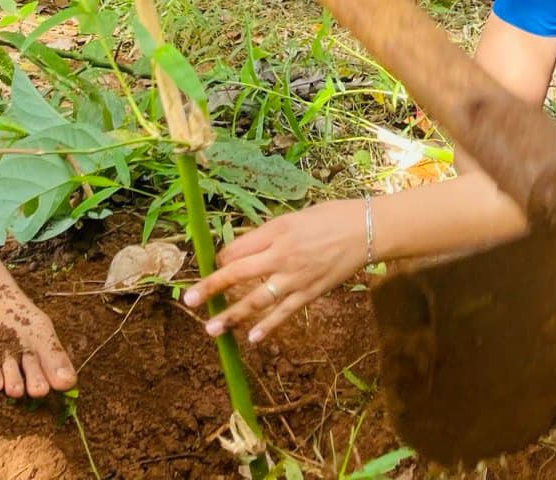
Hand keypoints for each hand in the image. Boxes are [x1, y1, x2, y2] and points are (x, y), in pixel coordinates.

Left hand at [183, 198, 365, 344]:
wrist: (367, 230)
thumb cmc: (330, 216)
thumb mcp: (293, 217)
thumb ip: (268, 235)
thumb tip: (242, 250)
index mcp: (276, 232)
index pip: (238, 249)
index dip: (220, 260)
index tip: (211, 266)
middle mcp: (282, 256)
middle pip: (239, 274)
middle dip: (211, 288)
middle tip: (189, 302)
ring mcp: (296, 278)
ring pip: (257, 300)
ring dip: (232, 316)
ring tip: (211, 329)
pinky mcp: (310, 293)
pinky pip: (284, 313)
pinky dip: (268, 327)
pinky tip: (252, 338)